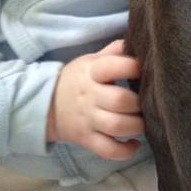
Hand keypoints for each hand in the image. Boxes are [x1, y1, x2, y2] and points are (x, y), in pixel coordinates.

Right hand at [47, 40, 142, 160]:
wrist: (45, 105)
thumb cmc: (77, 80)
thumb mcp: (90, 61)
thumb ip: (113, 51)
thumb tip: (136, 39)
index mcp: (91, 72)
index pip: (112, 66)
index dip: (132, 67)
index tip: (143, 70)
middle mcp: (90, 96)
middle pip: (120, 101)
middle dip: (139, 103)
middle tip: (146, 103)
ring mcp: (88, 120)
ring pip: (117, 126)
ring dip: (137, 126)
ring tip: (141, 122)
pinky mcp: (87, 139)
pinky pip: (108, 150)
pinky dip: (125, 151)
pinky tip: (134, 144)